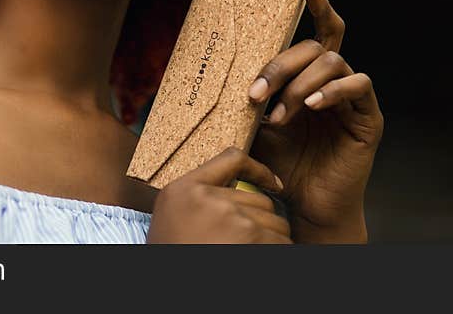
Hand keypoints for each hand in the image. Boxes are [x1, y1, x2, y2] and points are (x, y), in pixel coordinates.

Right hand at [146, 147, 292, 243]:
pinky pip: (282, 241)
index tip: (274, 183)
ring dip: (273, 240)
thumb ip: (201, 199)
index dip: (259, 170)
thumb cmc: (175, 254)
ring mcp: (229, 215)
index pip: (231, 159)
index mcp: (183, 189)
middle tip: (247, 245)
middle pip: (260, 199)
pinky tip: (258, 257)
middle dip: (264, 222)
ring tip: (248, 253)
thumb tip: (246, 192)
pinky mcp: (249, 236)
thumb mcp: (174, 218)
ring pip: (276, 222)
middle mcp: (206, 197)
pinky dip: (278, 251)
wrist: (170, 293)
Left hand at [246, 0, 383, 242]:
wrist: (305, 203)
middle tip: (255, 92)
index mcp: (310, 76)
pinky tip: (313, 105)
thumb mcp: (255, 124)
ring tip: (280, 116)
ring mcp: (353, 97)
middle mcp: (333, 80)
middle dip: (281, 65)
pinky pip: (358, 85)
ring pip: (332, 62)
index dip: (316, 5)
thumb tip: (214, 73)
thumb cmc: (280, 163)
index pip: (317, 32)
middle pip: (314, 47)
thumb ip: (250, 96)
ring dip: (299, 85)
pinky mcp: (369, 117)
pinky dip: (333, 90)